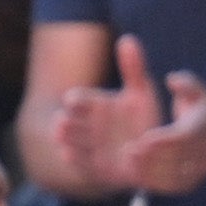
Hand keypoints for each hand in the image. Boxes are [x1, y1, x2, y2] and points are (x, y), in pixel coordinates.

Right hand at [46, 33, 162, 193]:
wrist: (144, 154)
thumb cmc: (140, 119)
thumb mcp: (140, 92)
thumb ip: (133, 68)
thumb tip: (128, 38)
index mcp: (94, 106)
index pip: (79, 100)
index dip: (76, 101)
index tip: (71, 100)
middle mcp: (86, 126)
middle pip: (70, 121)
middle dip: (66, 121)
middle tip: (61, 120)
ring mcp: (88, 147)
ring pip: (72, 141)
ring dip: (66, 138)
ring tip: (60, 135)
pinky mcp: (92, 168)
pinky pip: (81, 163)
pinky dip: (74, 159)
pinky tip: (66, 153)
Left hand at [118, 65, 205, 196]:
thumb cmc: (204, 111)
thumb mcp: (200, 92)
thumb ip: (186, 83)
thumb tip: (171, 80)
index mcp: (202, 129)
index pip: (181, 138)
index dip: (162, 140)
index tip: (142, 139)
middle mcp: (202, 153)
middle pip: (174, 159)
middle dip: (150, 157)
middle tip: (128, 153)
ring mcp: (197, 171)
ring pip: (172, 176)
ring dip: (149, 173)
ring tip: (129, 164)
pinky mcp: (191, 184)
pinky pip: (172, 187)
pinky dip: (155, 184)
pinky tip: (138, 176)